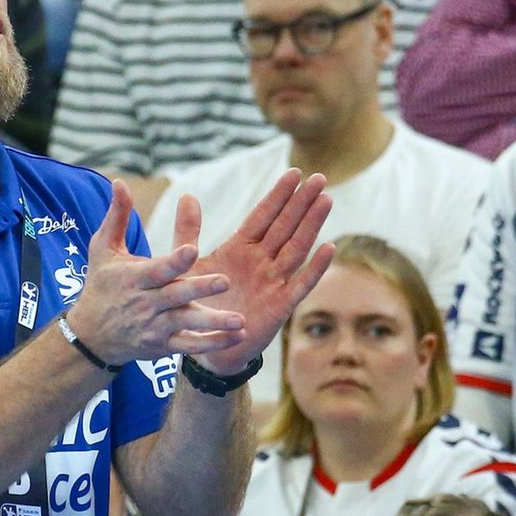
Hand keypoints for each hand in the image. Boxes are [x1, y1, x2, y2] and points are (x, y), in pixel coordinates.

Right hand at [66, 180, 246, 364]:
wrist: (90, 336)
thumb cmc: (100, 285)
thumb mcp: (103, 249)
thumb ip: (117, 216)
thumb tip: (119, 182)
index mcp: (134, 278)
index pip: (157, 269)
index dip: (174, 261)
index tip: (192, 250)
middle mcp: (145, 303)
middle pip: (175, 295)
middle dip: (199, 289)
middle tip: (225, 281)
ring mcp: (155, 327)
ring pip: (186, 323)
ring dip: (213, 322)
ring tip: (239, 321)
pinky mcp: (163, 346)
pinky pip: (189, 346)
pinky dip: (212, 344)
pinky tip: (236, 338)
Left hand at [182, 168, 333, 374]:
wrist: (201, 342)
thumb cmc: (195, 303)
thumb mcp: (186, 265)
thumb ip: (188, 232)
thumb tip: (187, 195)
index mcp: (239, 248)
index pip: (263, 216)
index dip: (278, 195)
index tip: (295, 172)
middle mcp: (260, 261)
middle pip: (285, 226)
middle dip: (302, 202)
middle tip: (319, 177)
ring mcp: (272, 282)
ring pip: (297, 248)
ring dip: (312, 225)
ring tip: (325, 200)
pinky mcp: (280, 305)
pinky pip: (300, 284)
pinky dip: (315, 268)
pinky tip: (329, 248)